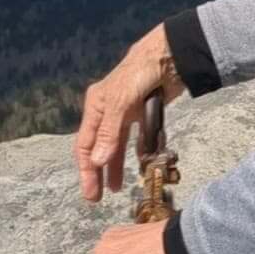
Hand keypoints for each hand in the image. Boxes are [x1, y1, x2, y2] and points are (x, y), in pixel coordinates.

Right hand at [73, 25, 183, 201]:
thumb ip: (110, 134)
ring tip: (115, 188)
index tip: (90, 191)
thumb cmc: (138, 74)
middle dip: (97, 173)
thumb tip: (98, 161)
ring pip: (116, 147)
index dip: (86, 170)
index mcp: (95, 108)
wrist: (168, 56)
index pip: (86, 145)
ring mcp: (125, 115)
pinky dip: (134, 153)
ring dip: (115, 167)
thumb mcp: (120, 103)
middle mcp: (107, 113)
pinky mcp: (143, 115)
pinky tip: (136, 166)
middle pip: (99, 149)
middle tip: (97, 197)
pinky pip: (135, 140)